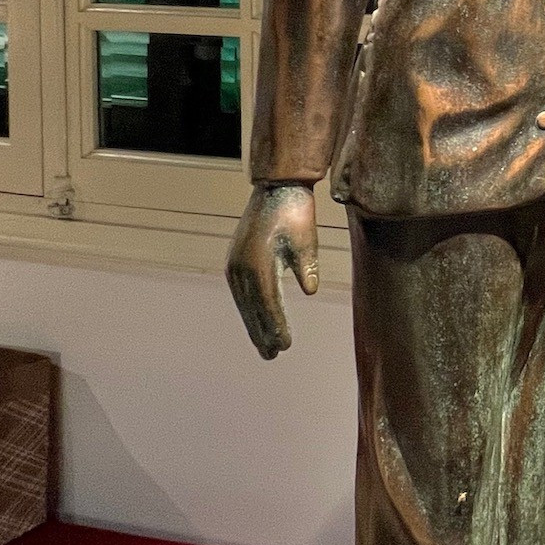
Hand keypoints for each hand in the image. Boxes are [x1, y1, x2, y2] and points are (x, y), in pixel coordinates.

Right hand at [226, 183, 319, 359]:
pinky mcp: (235, 261)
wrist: (276, 188)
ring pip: (245, 304)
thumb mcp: (306, 240)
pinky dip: (250, 309)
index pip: (269, 304)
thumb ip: (306, 266)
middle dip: (263, 333)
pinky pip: (242, 293)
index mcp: (258, 264)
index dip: (276, 326)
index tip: (285, 345)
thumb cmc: (296, 213)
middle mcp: (241, 268)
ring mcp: (235, 265)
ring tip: (266, 347)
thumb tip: (310, 290)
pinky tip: (258, 321)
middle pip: (253, 309)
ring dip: (255, 325)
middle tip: (272, 356)